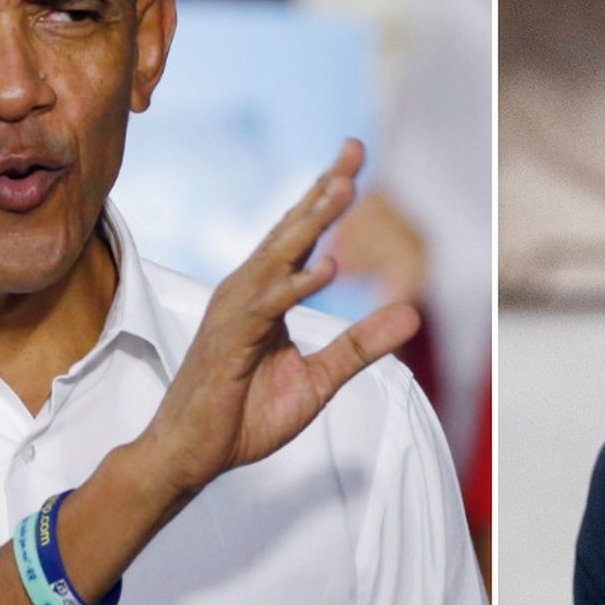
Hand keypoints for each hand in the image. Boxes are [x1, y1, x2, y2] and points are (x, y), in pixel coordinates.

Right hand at [132, 140, 420, 503]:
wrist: (191, 454)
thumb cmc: (244, 414)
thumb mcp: (319, 380)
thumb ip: (361, 345)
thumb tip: (413, 314)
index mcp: (267, 295)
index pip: (302, 236)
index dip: (327, 195)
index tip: (355, 155)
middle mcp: (248, 291)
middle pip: (292, 230)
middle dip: (324, 189)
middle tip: (355, 150)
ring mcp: (235, 313)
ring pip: (279, 257)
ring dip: (312, 223)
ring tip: (345, 190)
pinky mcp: (230, 341)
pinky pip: (267, 307)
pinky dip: (296, 287)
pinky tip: (327, 269)